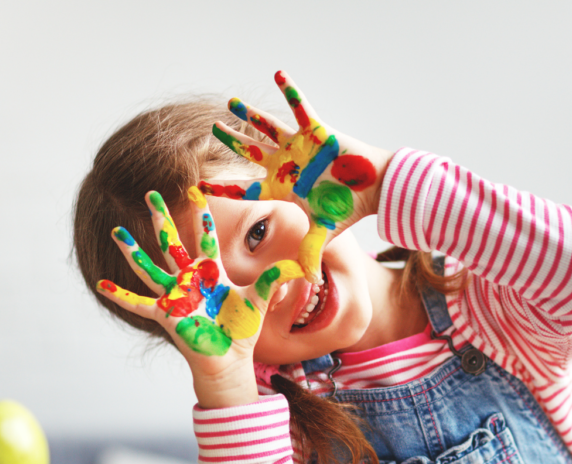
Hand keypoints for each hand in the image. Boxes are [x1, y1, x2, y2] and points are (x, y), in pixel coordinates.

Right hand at [97, 188, 300, 405]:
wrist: (230, 360)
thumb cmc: (241, 331)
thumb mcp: (260, 300)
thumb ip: (275, 280)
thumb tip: (301, 267)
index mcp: (212, 274)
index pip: (206, 239)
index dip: (202, 217)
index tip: (196, 193)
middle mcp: (190, 281)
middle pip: (173, 243)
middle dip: (162, 219)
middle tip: (151, 194)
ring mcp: (175, 297)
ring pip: (150, 267)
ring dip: (133, 251)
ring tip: (116, 232)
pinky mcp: (166, 314)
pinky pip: (138, 303)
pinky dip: (120, 295)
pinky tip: (101, 285)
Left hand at [199, 71, 390, 283]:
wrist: (374, 188)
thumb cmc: (348, 208)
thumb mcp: (324, 232)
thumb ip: (311, 252)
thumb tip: (308, 283)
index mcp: (282, 187)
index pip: (245, 188)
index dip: (222, 188)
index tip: (197, 187)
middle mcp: (286, 163)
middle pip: (249, 151)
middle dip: (231, 141)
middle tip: (212, 130)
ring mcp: (299, 145)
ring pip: (267, 126)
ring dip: (249, 114)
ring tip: (231, 103)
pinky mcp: (316, 129)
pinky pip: (300, 106)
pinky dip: (290, 90)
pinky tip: (278, 73)